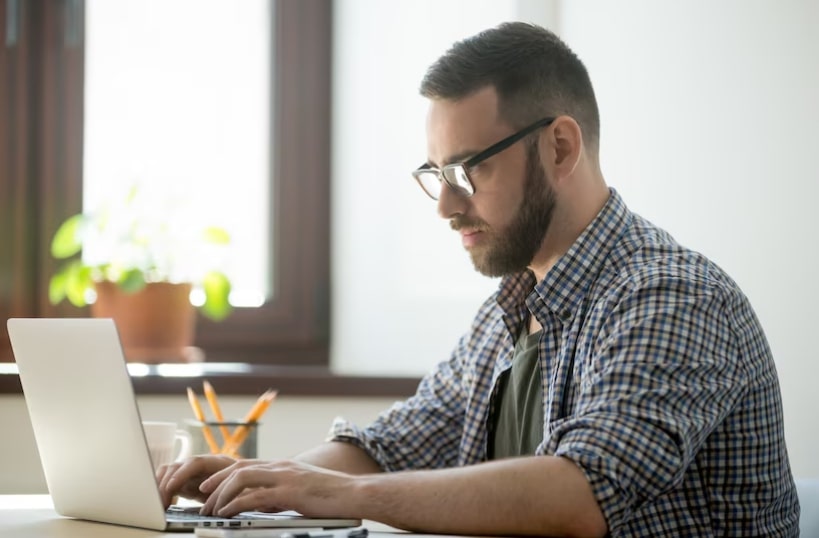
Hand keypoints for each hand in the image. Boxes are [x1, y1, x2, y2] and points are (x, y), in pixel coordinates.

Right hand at [156, 454, 239, 507]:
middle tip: (160, 503)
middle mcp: (203, 464)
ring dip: (161, 486)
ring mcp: (193, 471)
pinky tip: (159, 501)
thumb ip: (231, 494)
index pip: (196, 463)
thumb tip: (224, 505)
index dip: (182, 474)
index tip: (172, 487)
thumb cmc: (246, 488)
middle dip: (166, 484)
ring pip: (170, 472)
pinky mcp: (186, 480)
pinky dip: (161, 488)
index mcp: (220, 462)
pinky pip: (169, 480)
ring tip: (158, 504)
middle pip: (178, 466)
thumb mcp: (242, 491)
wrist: (246, 486)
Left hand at [199, 459, 358, 517]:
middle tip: (202, 500)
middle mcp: (280, 467)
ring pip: (241, 479)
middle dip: (215, 484)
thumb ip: (282, 493)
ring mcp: (284, 478)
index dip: (222, 475)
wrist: (354, 493)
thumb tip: (265, 504)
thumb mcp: (302, 490)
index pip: (245, 464)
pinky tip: (228, 514)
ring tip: (211, 509)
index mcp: (283, 466)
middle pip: (238, 468)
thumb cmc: (332, 495)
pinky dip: (236, 505)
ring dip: (221, 494)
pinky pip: (254, 496)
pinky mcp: (289, 492)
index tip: (208, 487)